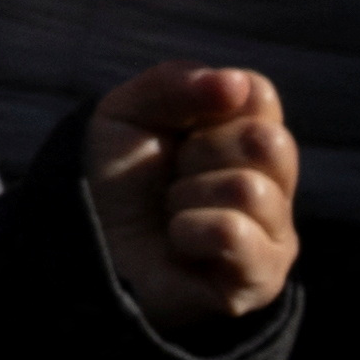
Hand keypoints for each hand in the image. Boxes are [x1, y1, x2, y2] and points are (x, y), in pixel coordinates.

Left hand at [82, 62, 299, 333]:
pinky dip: (189, 231)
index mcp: (249, 134)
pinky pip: (233, 233)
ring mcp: (275, 232)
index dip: (206, 103)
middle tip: (172, 176)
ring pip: (248, 189)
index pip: (260, 95)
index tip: (175, 128)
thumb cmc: (115, 177)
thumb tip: (237, 84)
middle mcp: (274, 182)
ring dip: (186, 197)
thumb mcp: (127, 112)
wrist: (84, 240)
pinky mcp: (263, 276)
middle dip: (199, 152)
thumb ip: (176, 82)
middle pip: (266, 141)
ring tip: (171, 214)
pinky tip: (180, 243)